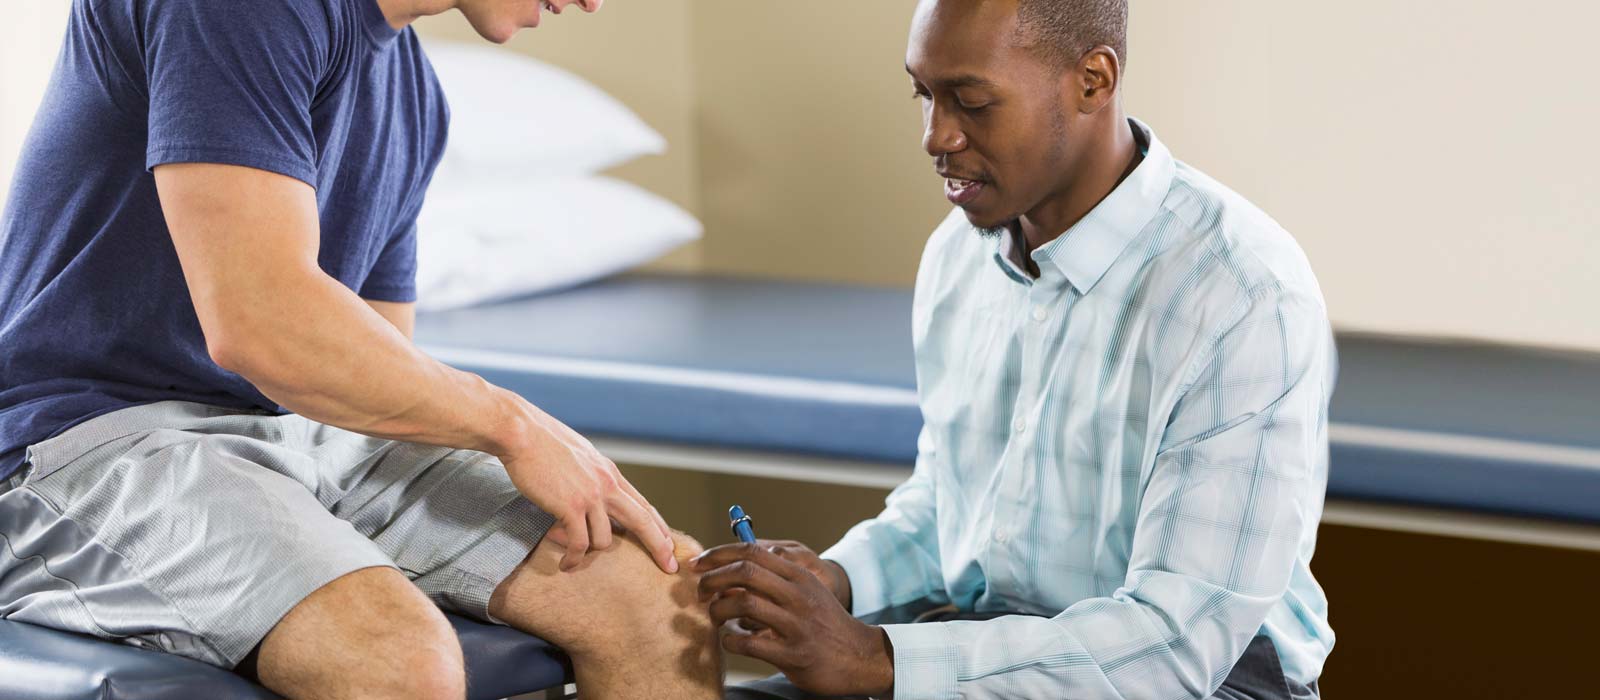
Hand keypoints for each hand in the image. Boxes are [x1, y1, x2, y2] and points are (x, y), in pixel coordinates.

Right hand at [497, 399, 675, 573]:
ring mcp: (590, 497)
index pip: (644, 504)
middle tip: (669, 567)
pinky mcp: (570, 507)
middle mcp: (607, 485)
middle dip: (659, 546)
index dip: (660, 526)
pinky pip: (579, 544)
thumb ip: (594, 476)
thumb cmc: (544, 442)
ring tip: (571, 553)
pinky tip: (567, 564)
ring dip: (588, 552)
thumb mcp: (581, 456)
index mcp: (610, 473)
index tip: (670, 545)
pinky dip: (573, 558)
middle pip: (643, 522)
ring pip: (604, 540)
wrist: (522, 432)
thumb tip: (596, 493)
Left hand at [693, 543, 893, 696]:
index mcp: (799, 575)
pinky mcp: (793, 654)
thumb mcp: (807, 590)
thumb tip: (730, 566)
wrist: (859, 657)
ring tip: (715, 617)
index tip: (698, 564)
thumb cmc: (823, 622)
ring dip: (718, 610)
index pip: (752, 550)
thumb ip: (775, 577)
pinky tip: (730, 641)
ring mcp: (796, 625)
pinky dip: (730, 641)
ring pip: (744, 604)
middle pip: (745, 571)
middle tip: (700, 592)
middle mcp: (798, 595)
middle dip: (712, 579)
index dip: (718, 554)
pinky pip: (749, 643)